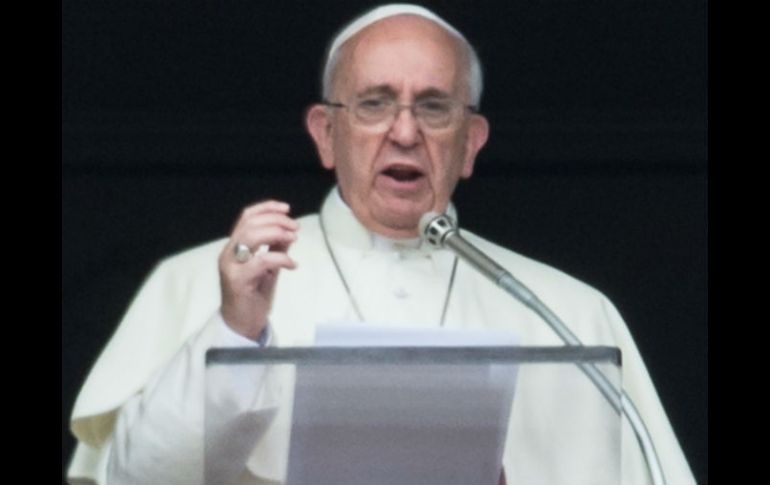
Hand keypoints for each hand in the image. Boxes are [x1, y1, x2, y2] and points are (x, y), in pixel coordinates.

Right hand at [218, 200, 297, 339]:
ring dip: (276, 233)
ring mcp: (231, 266)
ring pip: (250, 237)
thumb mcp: (268, 267)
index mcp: (234, 246)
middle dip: (276, 221)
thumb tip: (288, 232)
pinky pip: (260, 261)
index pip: (246, 217)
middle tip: (295, 228)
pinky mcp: (238, 281)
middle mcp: (228, 253)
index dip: (266, 208)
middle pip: (249, 224)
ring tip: (293, 238)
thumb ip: (275, 248)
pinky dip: (280, 258)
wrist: (242, 324)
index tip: (287, 208)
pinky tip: (292, 264)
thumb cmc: (253, 295)